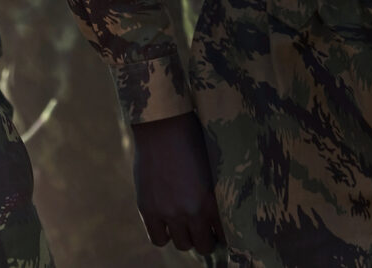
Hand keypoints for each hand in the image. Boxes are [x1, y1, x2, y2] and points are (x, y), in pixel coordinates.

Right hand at [131, 112, 223, 254]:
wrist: (162, 126)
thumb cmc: (192, 141)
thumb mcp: (212, 170)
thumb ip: (214, 195)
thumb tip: (216, 214)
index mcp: (213, 201)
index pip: (223, 236)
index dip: (221, 235)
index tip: (218, 230)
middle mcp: (193, 211)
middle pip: (203, 245)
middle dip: (203, 238)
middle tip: (201, 228)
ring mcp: (169, 211)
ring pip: (182, 244)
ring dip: (184, 236)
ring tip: (182, 224)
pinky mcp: (147, 208)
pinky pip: (158, 238)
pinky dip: (163, 234)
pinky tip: (165, 222)